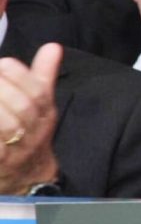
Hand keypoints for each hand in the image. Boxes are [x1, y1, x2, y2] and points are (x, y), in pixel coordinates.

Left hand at [0, 43, 61, 194]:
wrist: (26, 178)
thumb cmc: (30, 134)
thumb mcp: (41, 105)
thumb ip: (43, 75)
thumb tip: (53, 46)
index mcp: (44, 113)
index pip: (37, 90)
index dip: (17, 74)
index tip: (2, 64)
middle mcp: (35, 132)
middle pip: (23, 106)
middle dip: (2, 89)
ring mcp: (17, 151)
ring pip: (7, 126)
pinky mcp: (1, 163)